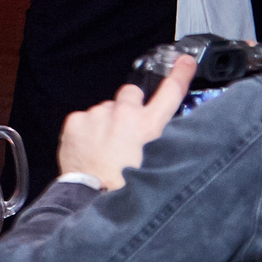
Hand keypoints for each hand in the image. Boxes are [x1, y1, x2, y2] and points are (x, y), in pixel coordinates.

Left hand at [57, 52, 195, 188]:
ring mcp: (98, 116)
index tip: (184, 61)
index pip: (171, 92)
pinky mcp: (76, 122)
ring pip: (105, 110)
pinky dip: (87, 131)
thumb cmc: (128, 186)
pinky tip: (91, 149)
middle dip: (129, 108)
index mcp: (151, 126)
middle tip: (126, 133)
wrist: (95, 200)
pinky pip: (85, 119)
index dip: (180, 73)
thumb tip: (160, 132)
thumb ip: (163, 140)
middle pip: (130, 94)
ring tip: (106, 149)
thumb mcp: (160, 161)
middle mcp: (125, 115)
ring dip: (106, 123)